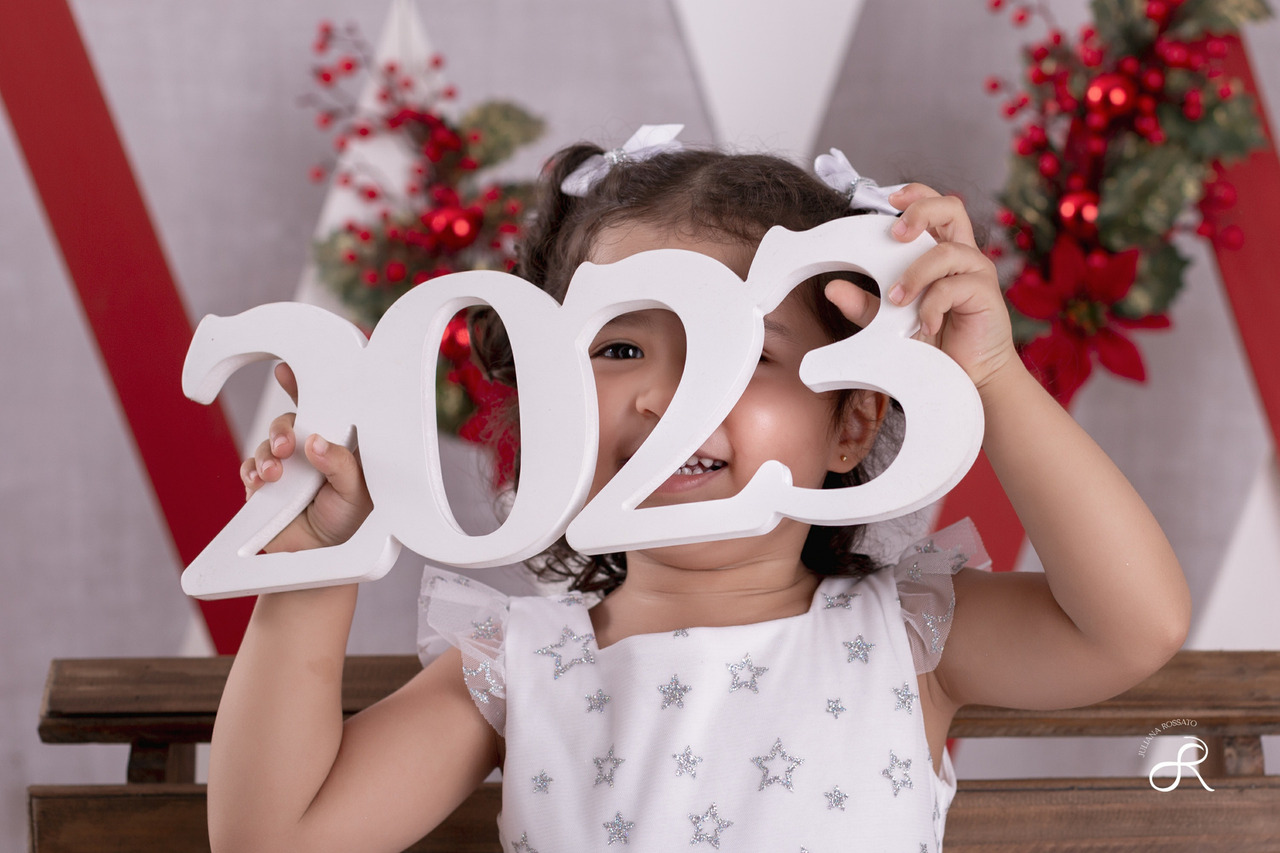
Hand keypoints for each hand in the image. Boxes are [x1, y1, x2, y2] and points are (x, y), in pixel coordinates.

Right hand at [240, 363, 372, 551]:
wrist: (317, 556)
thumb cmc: (347, 520)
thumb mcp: (355, 493)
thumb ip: (340, 465)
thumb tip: (316, 442)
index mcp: (337, 444)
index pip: (323, 407)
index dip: (304, 386)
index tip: (286, 372)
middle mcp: (310, 449)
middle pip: (289, 422)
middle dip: (281, 429)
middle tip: (285, 446)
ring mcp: (285, 465)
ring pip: (267, 444)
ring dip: (266, 456)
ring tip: (274, 476)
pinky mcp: (263, 483)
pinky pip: (249, 469)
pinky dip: (250, 473)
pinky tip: (259, 484)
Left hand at [825, 184, 1019, 391]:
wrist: (966, 375)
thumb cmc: (934, 340)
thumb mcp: (890, 321)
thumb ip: (864, 304)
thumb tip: (832, 288)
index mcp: (940, 250)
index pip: (933, 208)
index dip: (915, 195)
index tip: (887, 199)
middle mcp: (961, 254)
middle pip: (951, 208)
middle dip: (921, 211)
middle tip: (895, 233)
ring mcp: (975, 272)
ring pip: (946, 251)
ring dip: (915, 274)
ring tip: (898, 300)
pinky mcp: (985, 294)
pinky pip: (954, 286)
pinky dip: (932, 304)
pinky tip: (926, 324)